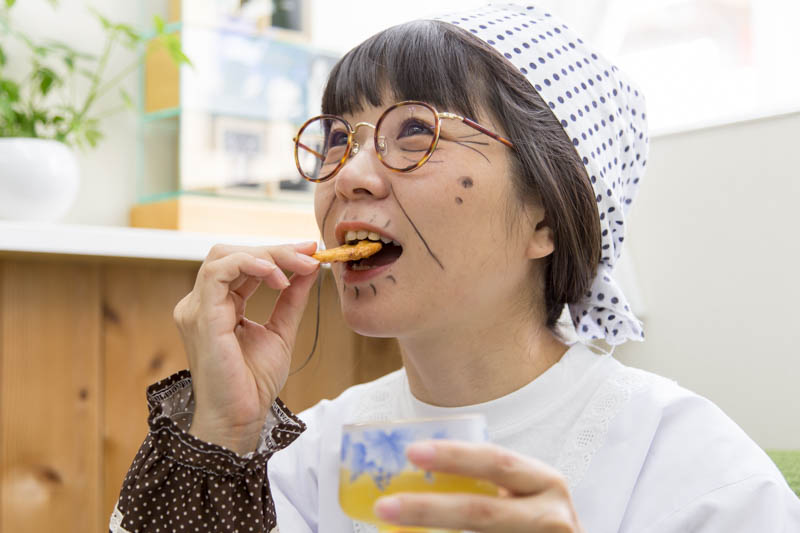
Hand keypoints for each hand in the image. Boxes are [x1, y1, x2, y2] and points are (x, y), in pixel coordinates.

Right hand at [173, 242, 319, 453]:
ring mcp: (197, 308)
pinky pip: (218, 272)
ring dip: (267, 254)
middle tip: (310, 255)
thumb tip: (310, 267)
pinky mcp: (201, 316)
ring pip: (225, 256)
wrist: (241, 417)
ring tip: (298, 266)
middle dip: (276, 250)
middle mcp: (202, 303)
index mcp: (218, 306)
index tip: (311, 252)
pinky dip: (250, 264)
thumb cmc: (254, 383)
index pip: (243, 265)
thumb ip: (292, 298)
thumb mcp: (281, 330)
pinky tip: (277, 276)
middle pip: (233, 254)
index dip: (277, 253)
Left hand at [374, 440, 583, 532]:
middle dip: (429, 509)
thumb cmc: (535, 518)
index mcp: (544, 481)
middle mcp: (551, 516)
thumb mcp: (522, 493)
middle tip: (386, 504)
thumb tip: (413, 473)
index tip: (412, 452)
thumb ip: (485, 483)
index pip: (496, 461)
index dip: (454, 456)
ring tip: (392, 524)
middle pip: (482, 512)